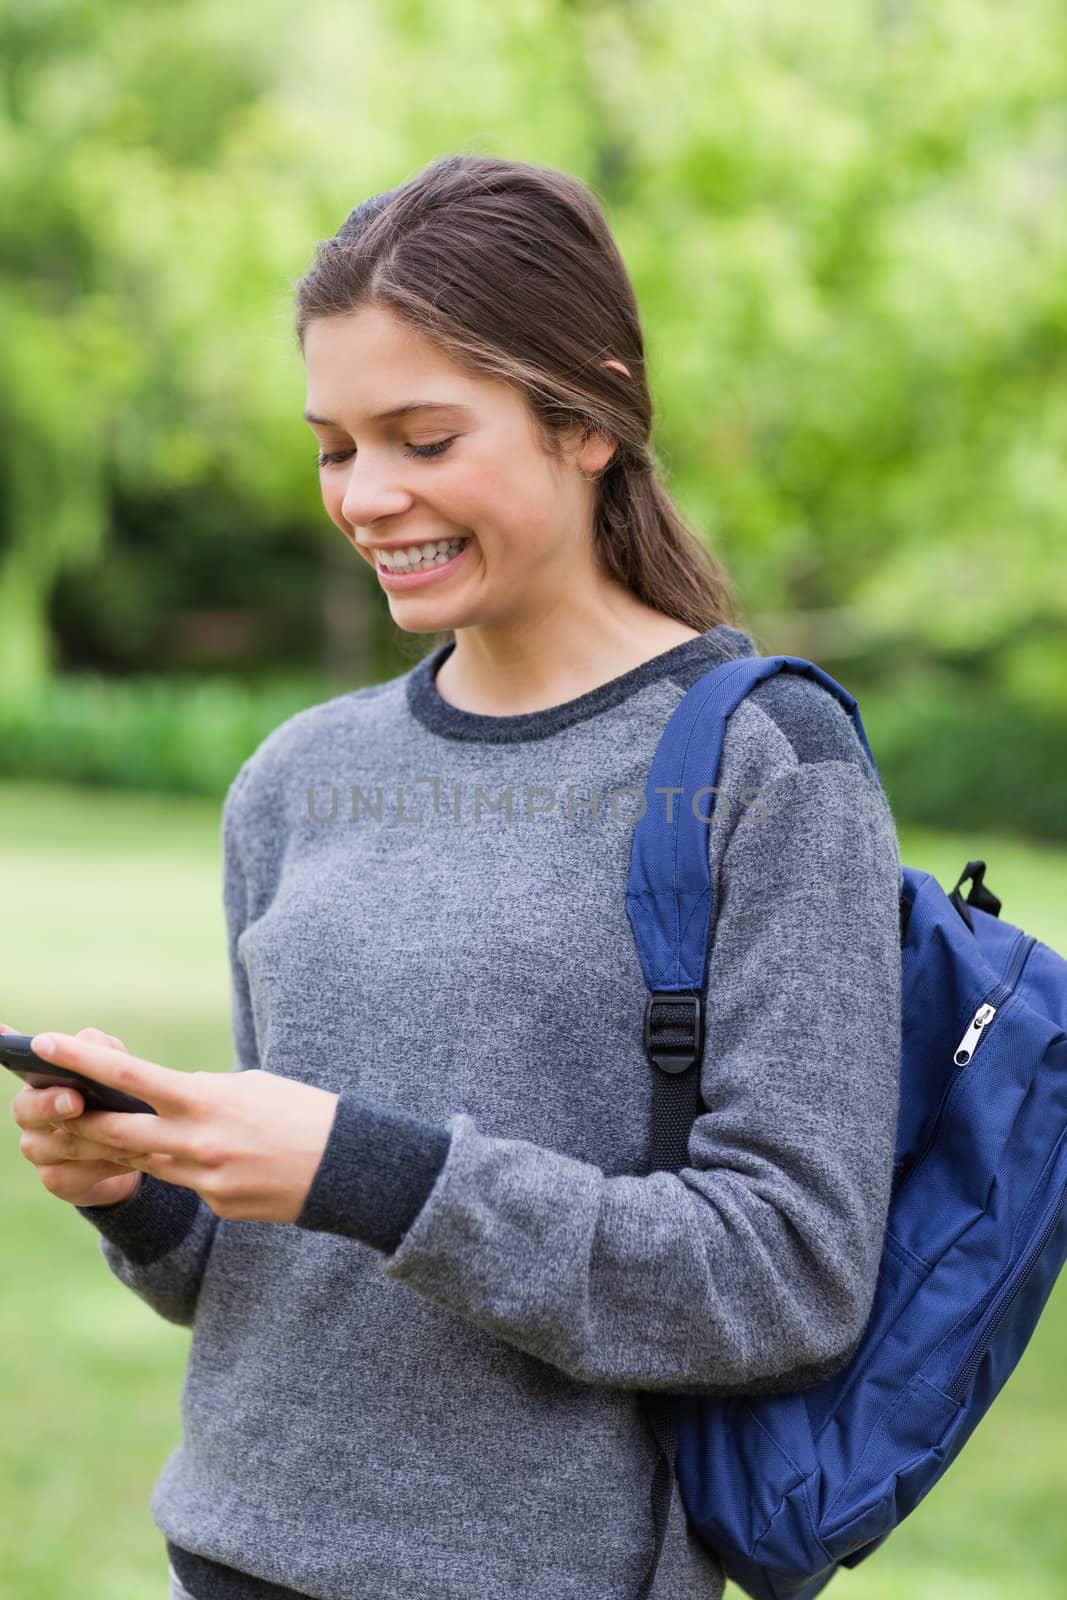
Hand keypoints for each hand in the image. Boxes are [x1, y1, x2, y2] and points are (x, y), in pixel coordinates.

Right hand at [6, 1024, 144, 1207]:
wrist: (133, 1145)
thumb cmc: (117, 1094)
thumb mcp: (114, 1065)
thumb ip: (101, 1050)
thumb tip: (91, 1046)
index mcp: (40, 1080)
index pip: (25, 1072)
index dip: (39, 1077)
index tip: (71, 1091)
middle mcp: (30, 1115)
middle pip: (27, 1111)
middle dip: (53, 1106)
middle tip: (79, 1103)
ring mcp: (39, 1151)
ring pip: (62, 1145)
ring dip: (101, 1138)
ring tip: (135, 1132)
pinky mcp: (56, 1180)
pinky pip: (76, 1176)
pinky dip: (108, 1164)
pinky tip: (135, 1156)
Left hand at [19, 1031, 340, 1224]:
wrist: (348, 1167)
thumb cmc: (302, 1111)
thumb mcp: (249, 1087)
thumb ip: (201, 1094)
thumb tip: (168, 1104)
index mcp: (205, 1101)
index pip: (128, 1078)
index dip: (80, 1061)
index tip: (44, 1043)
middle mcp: (197, 1144)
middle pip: (114, 1133)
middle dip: (77, 1119)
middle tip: (49, 1105)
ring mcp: (205, 1181)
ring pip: (143, 1163)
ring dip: (117, 1148)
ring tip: (94, 1133)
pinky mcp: (218, 1206)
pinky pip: (186, 1184)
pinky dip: (184, 1168)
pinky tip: (210, 1158)